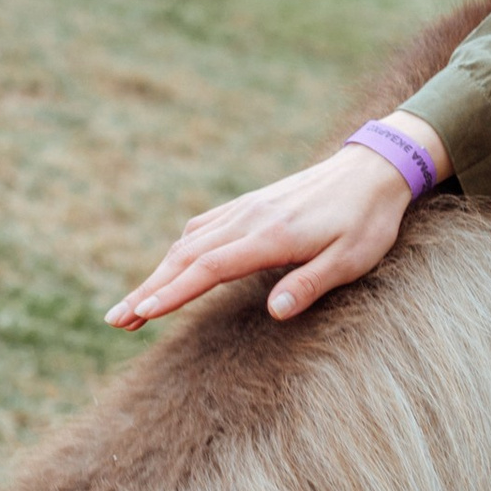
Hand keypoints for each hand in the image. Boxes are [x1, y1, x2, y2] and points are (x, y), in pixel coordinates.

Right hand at [106, 112, 445, 330]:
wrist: (374, 169)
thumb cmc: (368, 221)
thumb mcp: (352, 259)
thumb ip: (311, 284)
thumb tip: (275, 313)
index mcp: (271, 236)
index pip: (209, 268)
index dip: (173, 293)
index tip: (141, 314)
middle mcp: (250, 220)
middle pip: (185, 257)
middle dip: (148, 290)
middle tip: (116, 320)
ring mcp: (246, 209)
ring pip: (189, 243)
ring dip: (158, 273)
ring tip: (133, 306)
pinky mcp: (251, 205)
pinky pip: (205, 227)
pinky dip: (181, 250)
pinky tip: (173, 264)